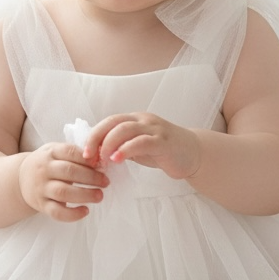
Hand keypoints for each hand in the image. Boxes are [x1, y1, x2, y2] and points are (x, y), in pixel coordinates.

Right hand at [17, 143, 108, 221]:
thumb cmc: (47, 164)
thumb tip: (100, 158)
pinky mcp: (41, 205)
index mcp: (50, 152)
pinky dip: (72, 214)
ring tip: (99, 196)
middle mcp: (44, 169)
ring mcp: (41, 188)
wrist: (19, 179)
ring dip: (84, 195)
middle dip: (91, 177)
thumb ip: (75, 153)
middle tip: (105, 182)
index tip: (101, 164)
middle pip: (69, 172)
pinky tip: (85, 211)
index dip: (87, 158)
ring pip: (63, 192)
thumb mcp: (55, 152)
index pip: (69, 152)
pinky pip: (56, 212)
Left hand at [84, 113, 200, 179]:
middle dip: (97, 138)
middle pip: (114, 122)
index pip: (109, 122)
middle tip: (88, 156)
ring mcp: (154, 129)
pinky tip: (117, 159)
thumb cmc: (163, 152)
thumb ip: (121, 147)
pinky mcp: (163, 141)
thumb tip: (97, 155)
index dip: (94, 135)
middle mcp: (143, 120)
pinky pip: (141, 142)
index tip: (85, 152)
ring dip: (109, 144)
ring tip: (102, 159)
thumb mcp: (138, 147)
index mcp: (135, 119)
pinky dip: (126, 149)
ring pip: (125, 129)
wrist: (194, 154)